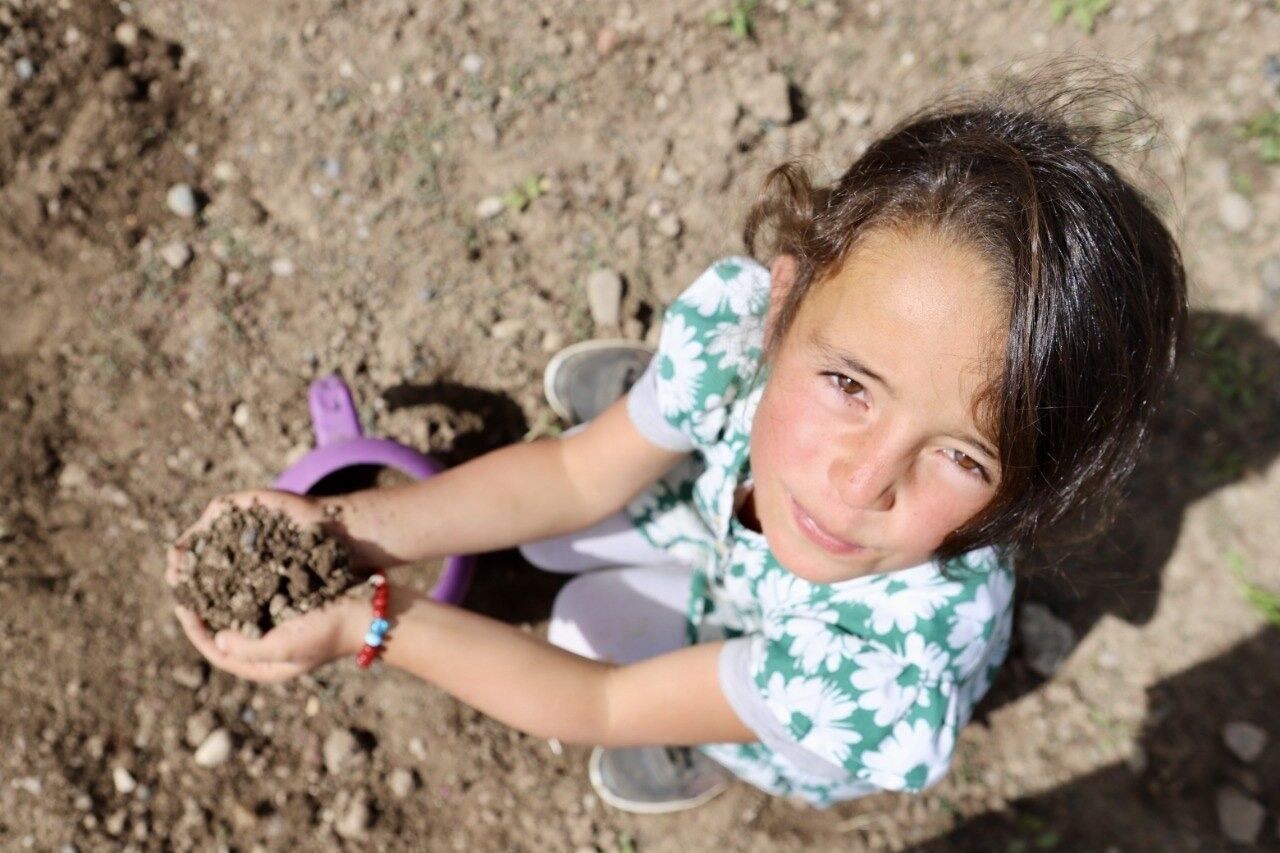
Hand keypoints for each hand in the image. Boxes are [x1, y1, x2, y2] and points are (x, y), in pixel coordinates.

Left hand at [166, 488, 362, 682]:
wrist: (369, 611)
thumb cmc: (330, 631)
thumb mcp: (286, 647)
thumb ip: (248, 648)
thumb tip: (217, 637)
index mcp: (263, 665)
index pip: (215, 650)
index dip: (194, 628)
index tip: (181, 605)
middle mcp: (265, 647)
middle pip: (221, 629)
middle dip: (200, 607)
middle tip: (183, 583)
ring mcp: (276, 625)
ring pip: (233, 609)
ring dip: (215, 590)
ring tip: (200, 569)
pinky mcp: (286, 606)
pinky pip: (252, 594)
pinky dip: (237, 580)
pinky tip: (229, 561)